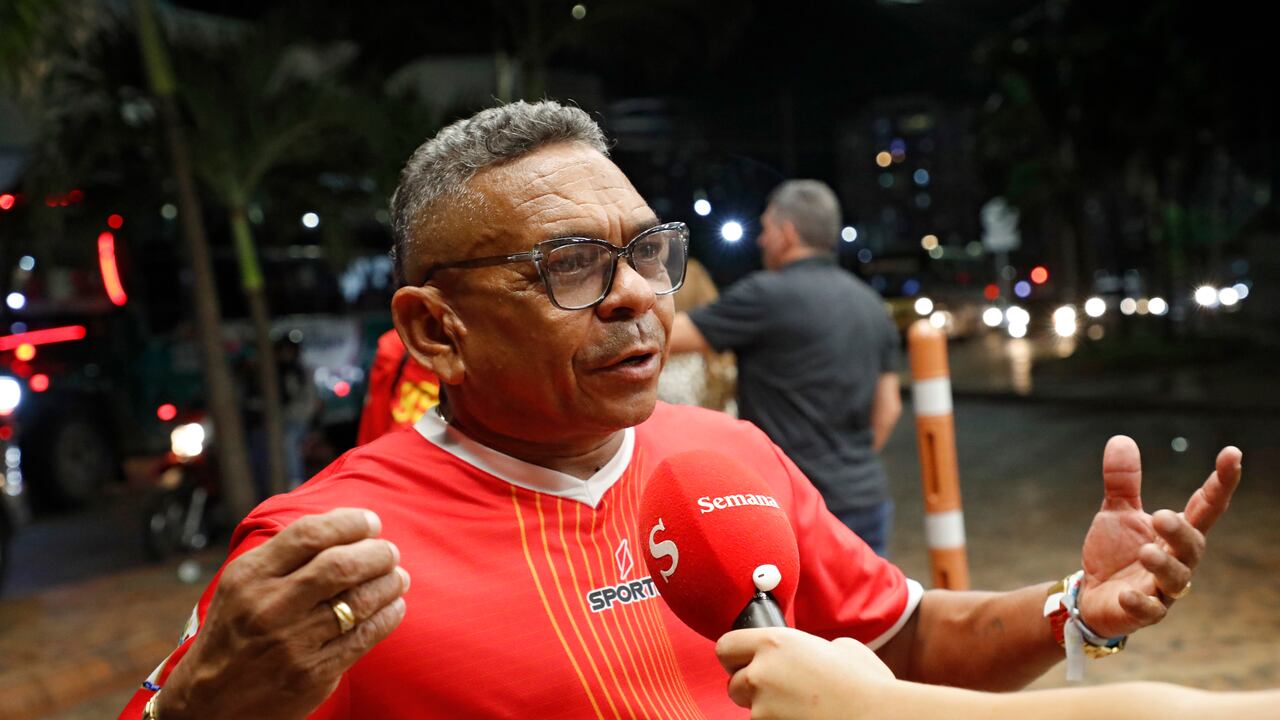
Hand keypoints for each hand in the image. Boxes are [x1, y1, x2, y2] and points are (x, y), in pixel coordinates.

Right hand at [158, 508, 409, 718]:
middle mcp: (269, 607)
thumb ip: (282, 556)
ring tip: (398, 577)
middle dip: (377, 553)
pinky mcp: (312, 674)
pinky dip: (388, 616)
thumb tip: (341, 525)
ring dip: (389, 583)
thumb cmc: (234, 633)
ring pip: (359, 601)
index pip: (309, 534)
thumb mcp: (239, 585)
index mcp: (250, 576)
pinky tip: (394, 606)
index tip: (370, 522)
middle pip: (341, 566)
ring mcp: (292, 643)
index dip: (349, 522)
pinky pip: (363, 637)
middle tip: (389, 552)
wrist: (208, 703)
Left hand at [716, 628, 893, 719]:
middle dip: (751, 689)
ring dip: (766, 710)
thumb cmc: (866, 682)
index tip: (744, 662)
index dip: (735, 656)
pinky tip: (803, 718)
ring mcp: (763, 707)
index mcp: (774, 643)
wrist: (878, 716)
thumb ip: (810, 646)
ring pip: (750, 710)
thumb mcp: (839, 646)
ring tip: (799, 708)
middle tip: (779, 691)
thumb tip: (810, 653)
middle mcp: (761, 673)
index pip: (726, 646)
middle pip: (734, 683)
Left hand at [1078, 436, 1240, 637]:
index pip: (1206, 507)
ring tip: (1145, 551)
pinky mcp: (1142, 613)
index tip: (1232, 454)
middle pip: (1193, 546)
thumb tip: (1121, 438)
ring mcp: (1161, 589)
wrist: (1093, 596)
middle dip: (1181, 532)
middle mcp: (1176, 561)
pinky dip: (1141, 603)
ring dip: (1163, 565)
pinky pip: (1150, 611)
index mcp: (1175, 534)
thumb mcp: (1116, 513)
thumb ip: (1123, 481)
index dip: (1221, 482)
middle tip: (1161, 516)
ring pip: (1177, 580)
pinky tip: (1127, 593)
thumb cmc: (1115, 553)